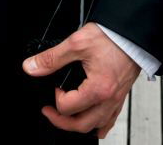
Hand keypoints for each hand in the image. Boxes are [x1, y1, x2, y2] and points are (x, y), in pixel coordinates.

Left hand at [23, 22, 139, 137]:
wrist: (131, 36)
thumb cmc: (110, 38)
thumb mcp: (75, 44)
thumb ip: (51, 58)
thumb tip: (31, 67)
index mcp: (98, 89)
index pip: (69, 108)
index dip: (55, 98)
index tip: (53, 86)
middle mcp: (109, 100)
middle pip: (82, 125)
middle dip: (61, 121)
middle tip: (49, 111)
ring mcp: (116, 101)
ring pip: (96, 126)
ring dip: (78, 124)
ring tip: (65, 115)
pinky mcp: (120, 98)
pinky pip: (109, 121)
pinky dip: (97, 124)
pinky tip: (88, 118)